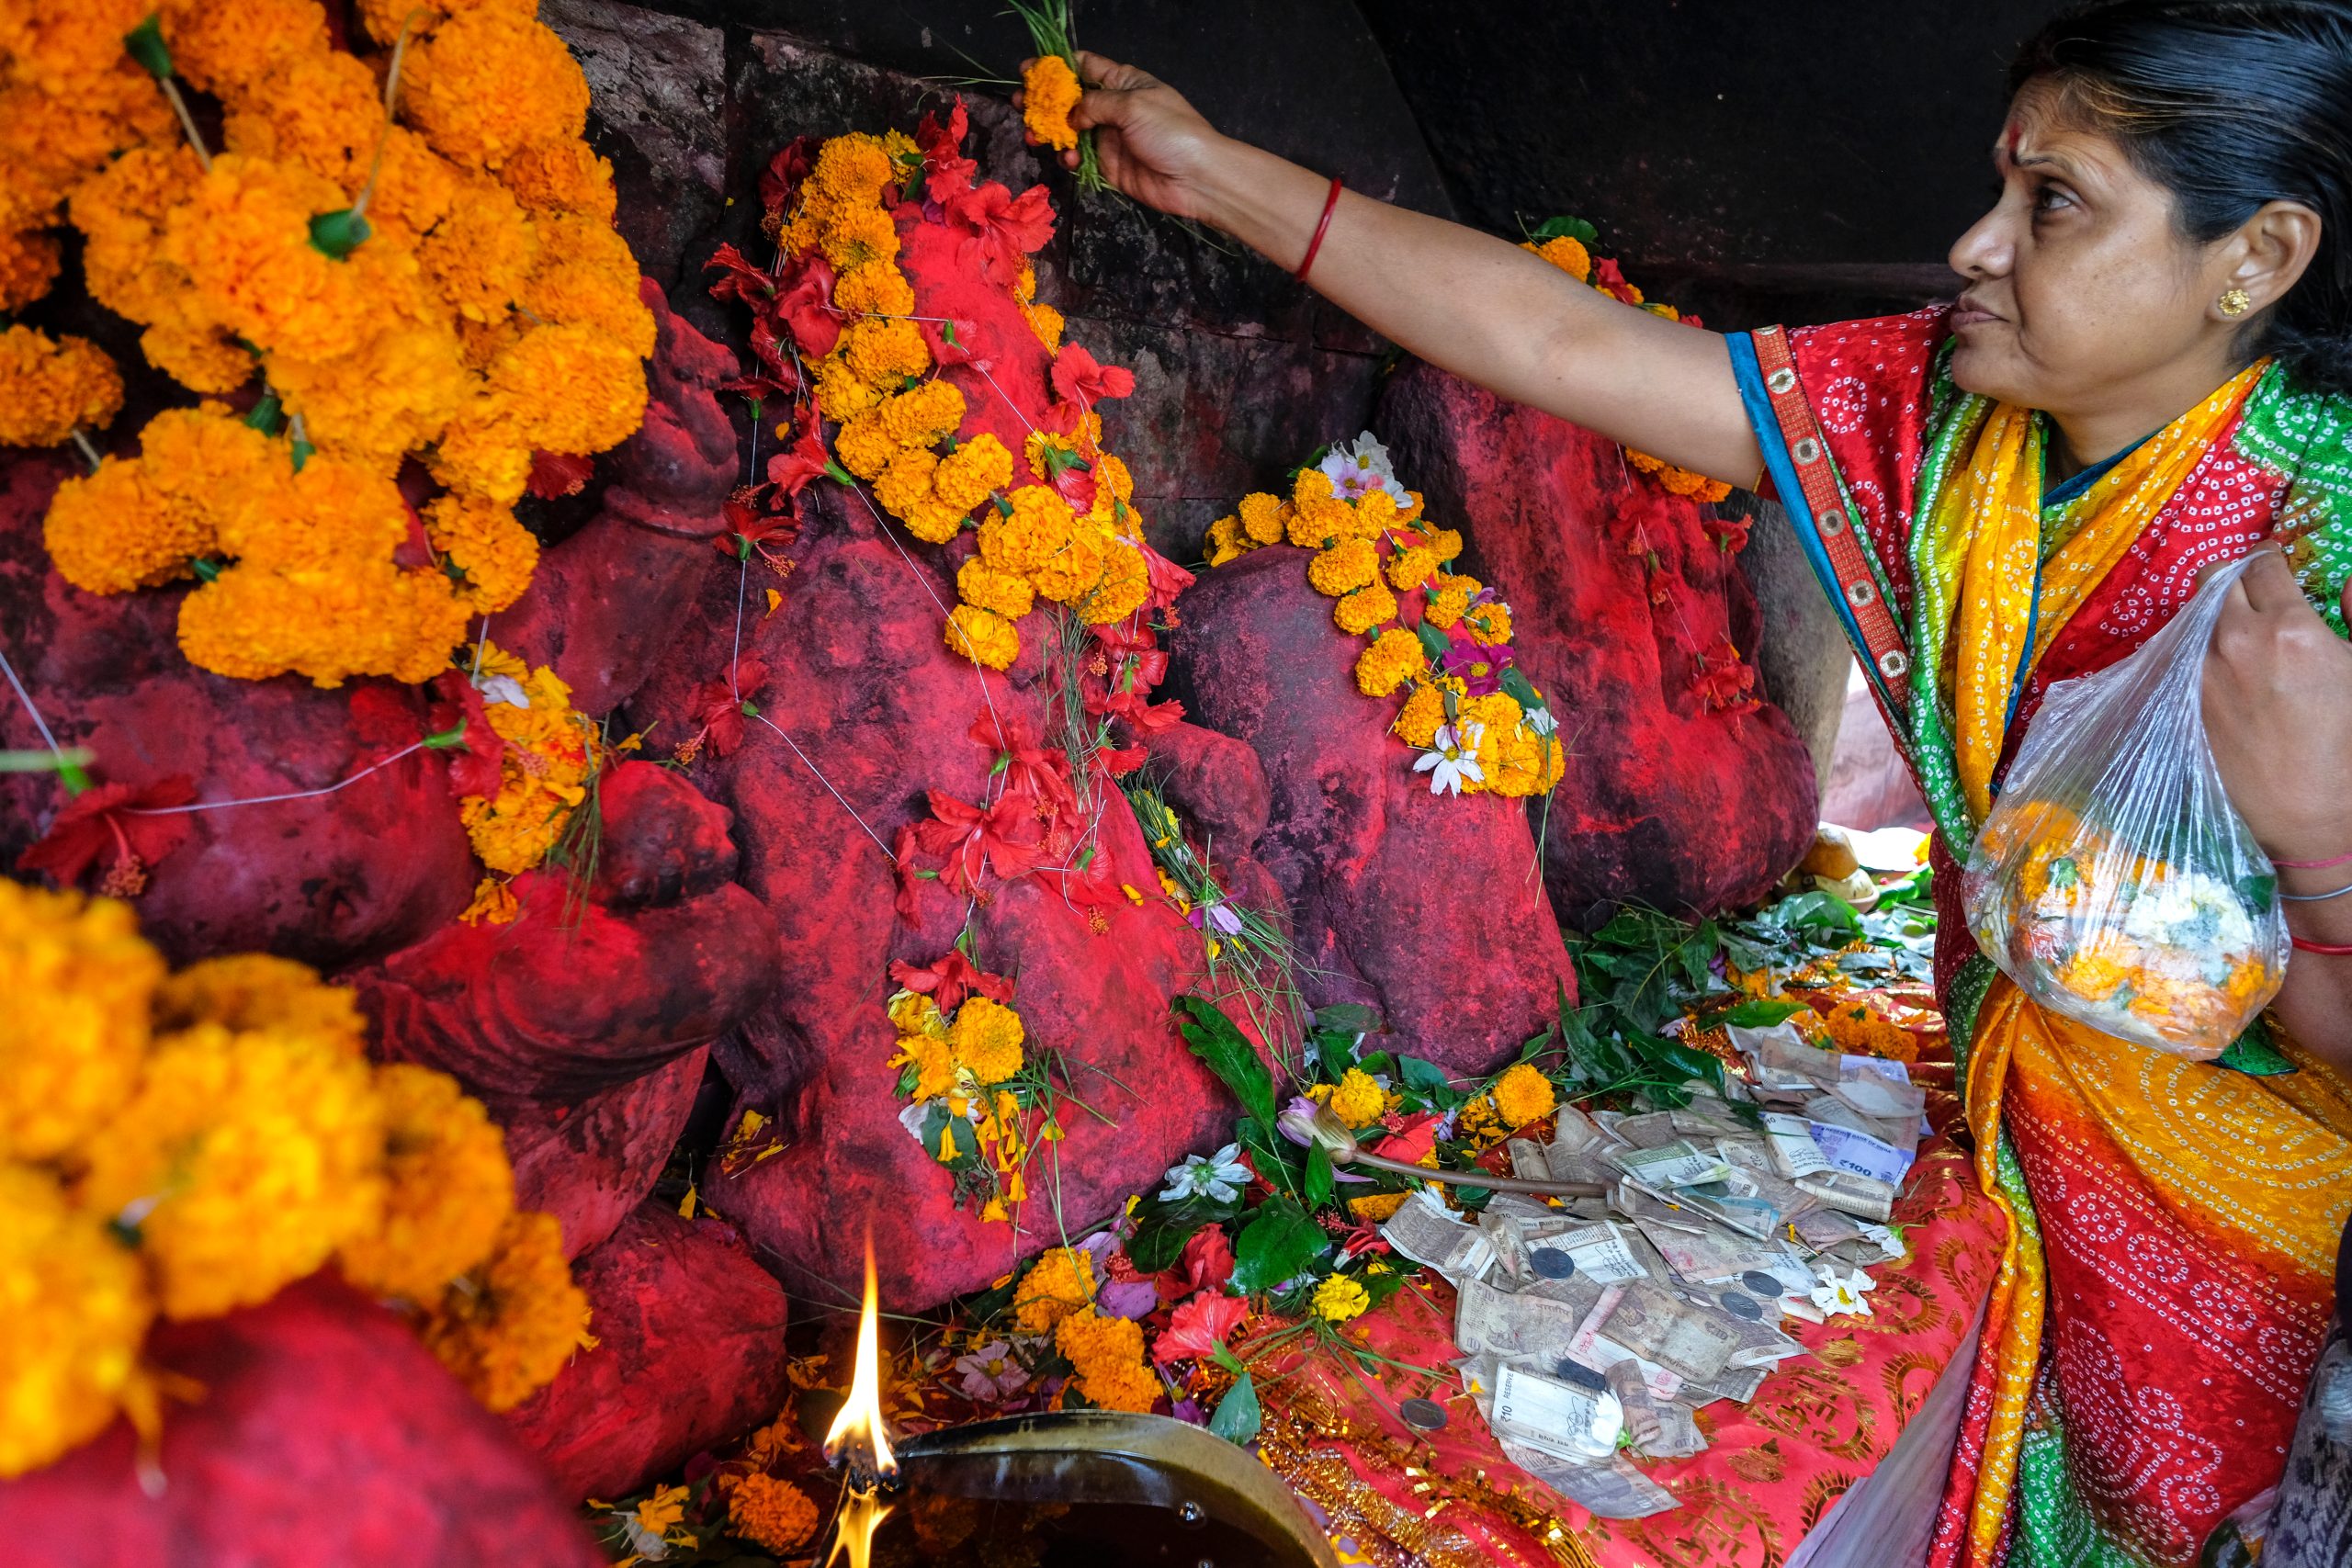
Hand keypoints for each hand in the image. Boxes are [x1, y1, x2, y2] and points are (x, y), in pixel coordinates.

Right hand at [1016, 52, 1226, 219]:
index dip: (1056, 66)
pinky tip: (1069, 158)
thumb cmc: (1171, 131)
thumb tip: (1071, 114)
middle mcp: (1113, 106)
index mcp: (1123, 82)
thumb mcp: (1132, 105)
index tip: (1029, 70)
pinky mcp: (1108, 165)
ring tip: (1033, 136)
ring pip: (1069, 130)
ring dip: (1050, 131)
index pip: (1085, 65)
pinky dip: (1068, 157)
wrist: (1196, 178)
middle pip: (1069, 99)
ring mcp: (1109, 137)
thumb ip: (1094, 104)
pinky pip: (1079, 157)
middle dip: (1044, 101)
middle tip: (1021, 105)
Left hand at [2201, 547, 2351, 862]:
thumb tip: (2349, 582)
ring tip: (2229, 634)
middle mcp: (2235, 643)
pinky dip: (2189, 651)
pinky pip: (2172, 657)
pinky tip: (2211, 667)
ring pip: (2187, 617)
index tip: (2270, 567)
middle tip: (2247, 594)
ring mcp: (2198, 674)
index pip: (2262, 566)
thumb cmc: (2348, 745)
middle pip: (2213, 580)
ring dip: (2206, 615)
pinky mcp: (2178, 703)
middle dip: (2231, 580)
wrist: (2311, 813)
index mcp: (2289, 628)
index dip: (2268, 563)